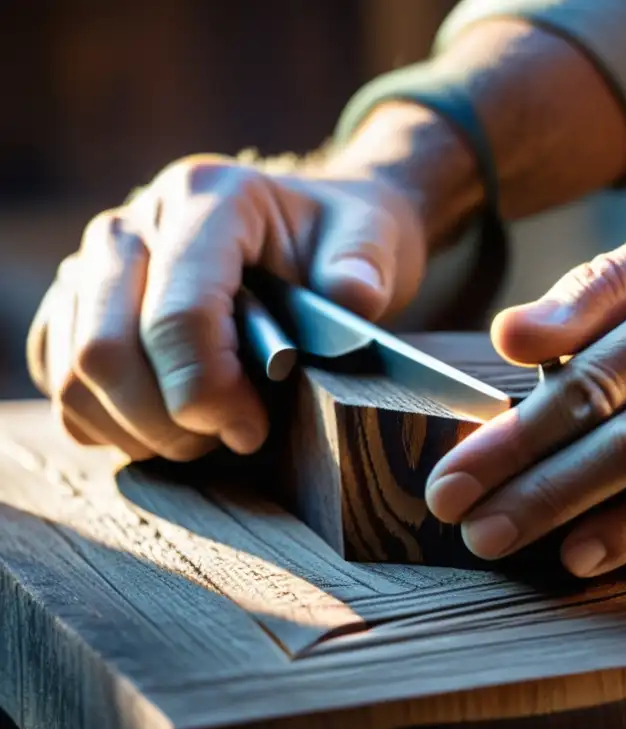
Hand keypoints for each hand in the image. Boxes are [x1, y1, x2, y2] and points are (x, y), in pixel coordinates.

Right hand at [26, 154, 425, 460]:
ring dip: (136, 428)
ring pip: (71, 372)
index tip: (252, 428)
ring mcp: (94, 261)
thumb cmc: (338, 238)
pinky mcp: (77, 300)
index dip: (209, 391)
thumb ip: (364, 266)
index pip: (178, 315)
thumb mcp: (372, 238)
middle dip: (168, 421)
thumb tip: (354, 297)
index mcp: (206, 199)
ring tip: (202, 433)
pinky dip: (106, 419)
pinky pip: (58, 377)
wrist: (308, 226)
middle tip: (230, 437)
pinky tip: (166, 422)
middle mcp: (134, 222)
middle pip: (106, 351)